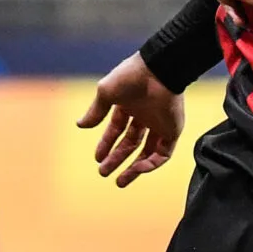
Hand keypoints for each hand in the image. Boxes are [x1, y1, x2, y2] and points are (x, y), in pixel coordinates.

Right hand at [78, 52, 182, 186]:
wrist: (158, 70)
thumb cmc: (130, 77)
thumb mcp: (106, 93)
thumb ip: (95, 111)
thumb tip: (80, 126)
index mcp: (127, 106)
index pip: (116, 130)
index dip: (106, 144)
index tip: (97, 158)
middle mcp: (143, 117)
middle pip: (129, 143)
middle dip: (116, 158)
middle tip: (103, 173)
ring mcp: (159, 125)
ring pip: (146, 152)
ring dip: (133, 168)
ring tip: (120, 181)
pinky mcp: (172, 131)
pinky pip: (163, 153)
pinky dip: (150, 163)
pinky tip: (137, 169)